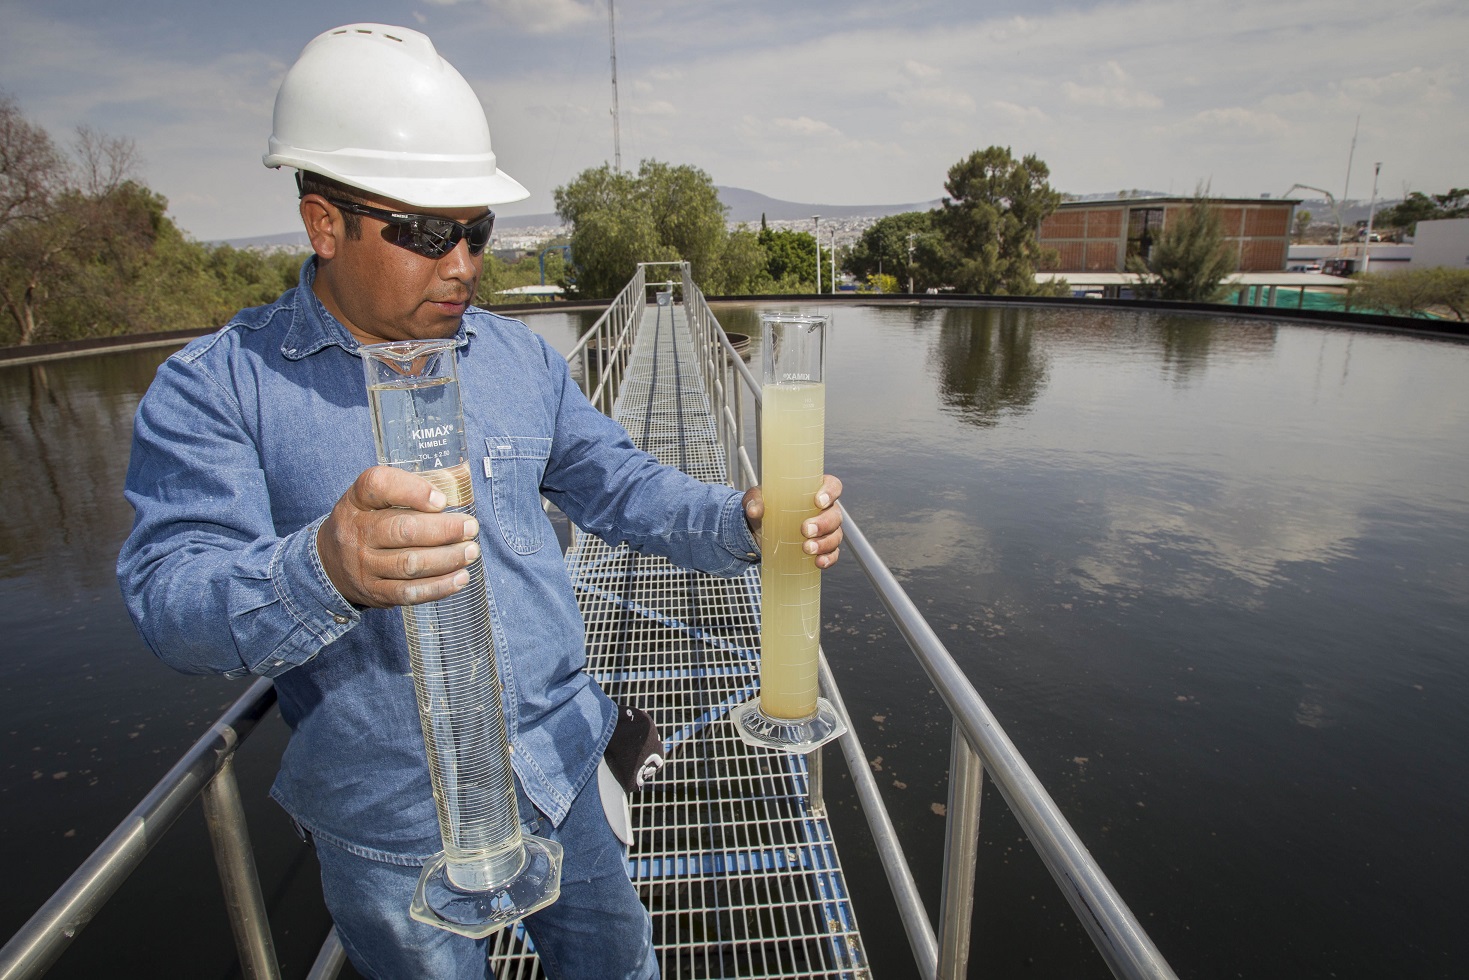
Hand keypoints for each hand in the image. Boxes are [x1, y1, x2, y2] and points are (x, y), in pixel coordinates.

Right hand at [316, 465, 480, 607]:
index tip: (442, 500)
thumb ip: (405, 492)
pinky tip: (460, 578)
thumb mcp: (371, 499)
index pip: (378, 485)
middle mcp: (357, 531)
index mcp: (357, 500)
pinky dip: (439, 587)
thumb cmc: (365, 523)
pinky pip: (409, 592)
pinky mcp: (374, 592)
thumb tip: (454, 498)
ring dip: (447, 558)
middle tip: (470, 527)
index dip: (413, 491)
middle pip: (402, 529)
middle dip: (443, 530)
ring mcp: (363, 564)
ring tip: (470, 552)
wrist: (329, 563)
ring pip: (409, 563)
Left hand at [742, 474, 843, 568]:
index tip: (818, 501)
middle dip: (823, 523)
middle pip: (835, 514)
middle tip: (805, 530)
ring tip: (807, 548)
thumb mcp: (756, 498)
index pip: (833, 486)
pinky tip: (818, 562)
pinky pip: (833, 554)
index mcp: (814, 491)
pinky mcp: (823, 548)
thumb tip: (754, 511)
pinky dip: (828, 559)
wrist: (760, 531)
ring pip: (836, 535)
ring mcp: (826, 530)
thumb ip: (754, 500)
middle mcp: (825, 509)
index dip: (830, 492)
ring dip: (825, 543)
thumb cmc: (765, 506)